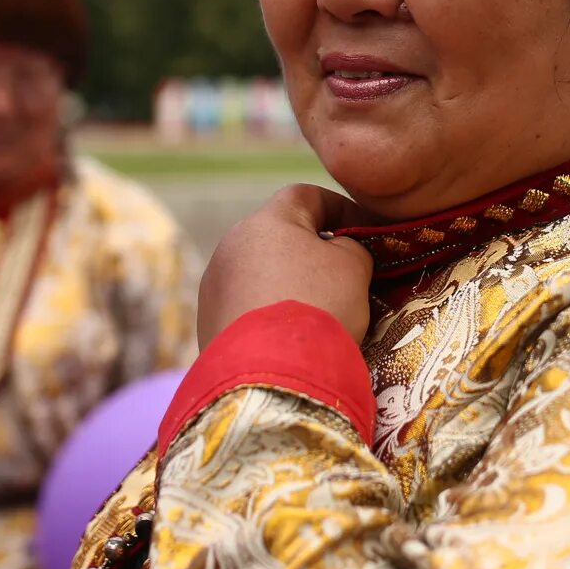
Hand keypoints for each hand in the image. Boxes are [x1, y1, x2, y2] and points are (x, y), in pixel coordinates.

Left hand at [197, 184, 373, 347]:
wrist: (272, 373)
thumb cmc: (319, 306)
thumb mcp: (353, 266)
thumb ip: (351, 245)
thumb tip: (340, 249)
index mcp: (267, 221)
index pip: (307, 195)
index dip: (340, 209)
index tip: (362, 231)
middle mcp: (231, 245)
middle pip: (279, 235)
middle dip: (311, 250)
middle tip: (342, 275)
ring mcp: (214, 284)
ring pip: (260, 272)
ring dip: (287, 283)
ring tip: (316, 311)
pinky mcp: (206, 321)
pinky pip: (246, 305)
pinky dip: (268, 312)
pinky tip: (289, 335)